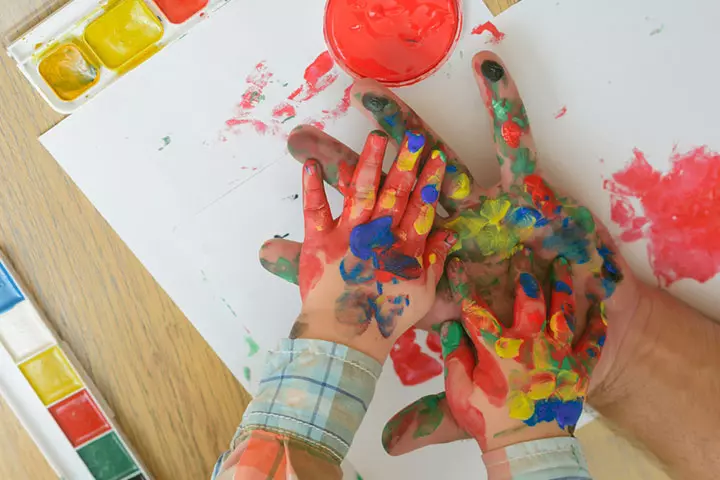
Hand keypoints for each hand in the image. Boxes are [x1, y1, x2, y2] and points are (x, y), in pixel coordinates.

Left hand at [291, 130, 456, 360]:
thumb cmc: (386, 318)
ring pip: (363, 192)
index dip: (430, 181)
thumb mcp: (422, 294)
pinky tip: (311, 164)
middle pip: (396, 193)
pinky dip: (313, 187)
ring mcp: (349, 235)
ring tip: (378, 138)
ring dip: (370, 163)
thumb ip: (435, 262)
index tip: (437, 157)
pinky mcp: (320, 241)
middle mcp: (378, 235)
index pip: (421, 207)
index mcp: (404, 248)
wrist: (346, 335)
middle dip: (407, 163)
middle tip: (414, 137)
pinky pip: (315, 210)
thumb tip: (447, 235)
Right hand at [383, 251, 607, 454]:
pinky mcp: (579, 368)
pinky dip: (596, 324)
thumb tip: (450, 328)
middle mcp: (529, 344)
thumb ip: (454, 358)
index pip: (475, 310)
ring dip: (562, 286)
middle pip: (527, 300)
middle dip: (523, 275)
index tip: (459, 264)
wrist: (528, 451)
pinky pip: (591, 341)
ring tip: (563, 264)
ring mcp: (558, 354)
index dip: (464, 285)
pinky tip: (600, 306)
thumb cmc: (489, 422)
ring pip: (562, 311)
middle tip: (523, 253)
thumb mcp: (459, 393)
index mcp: (497, 349)